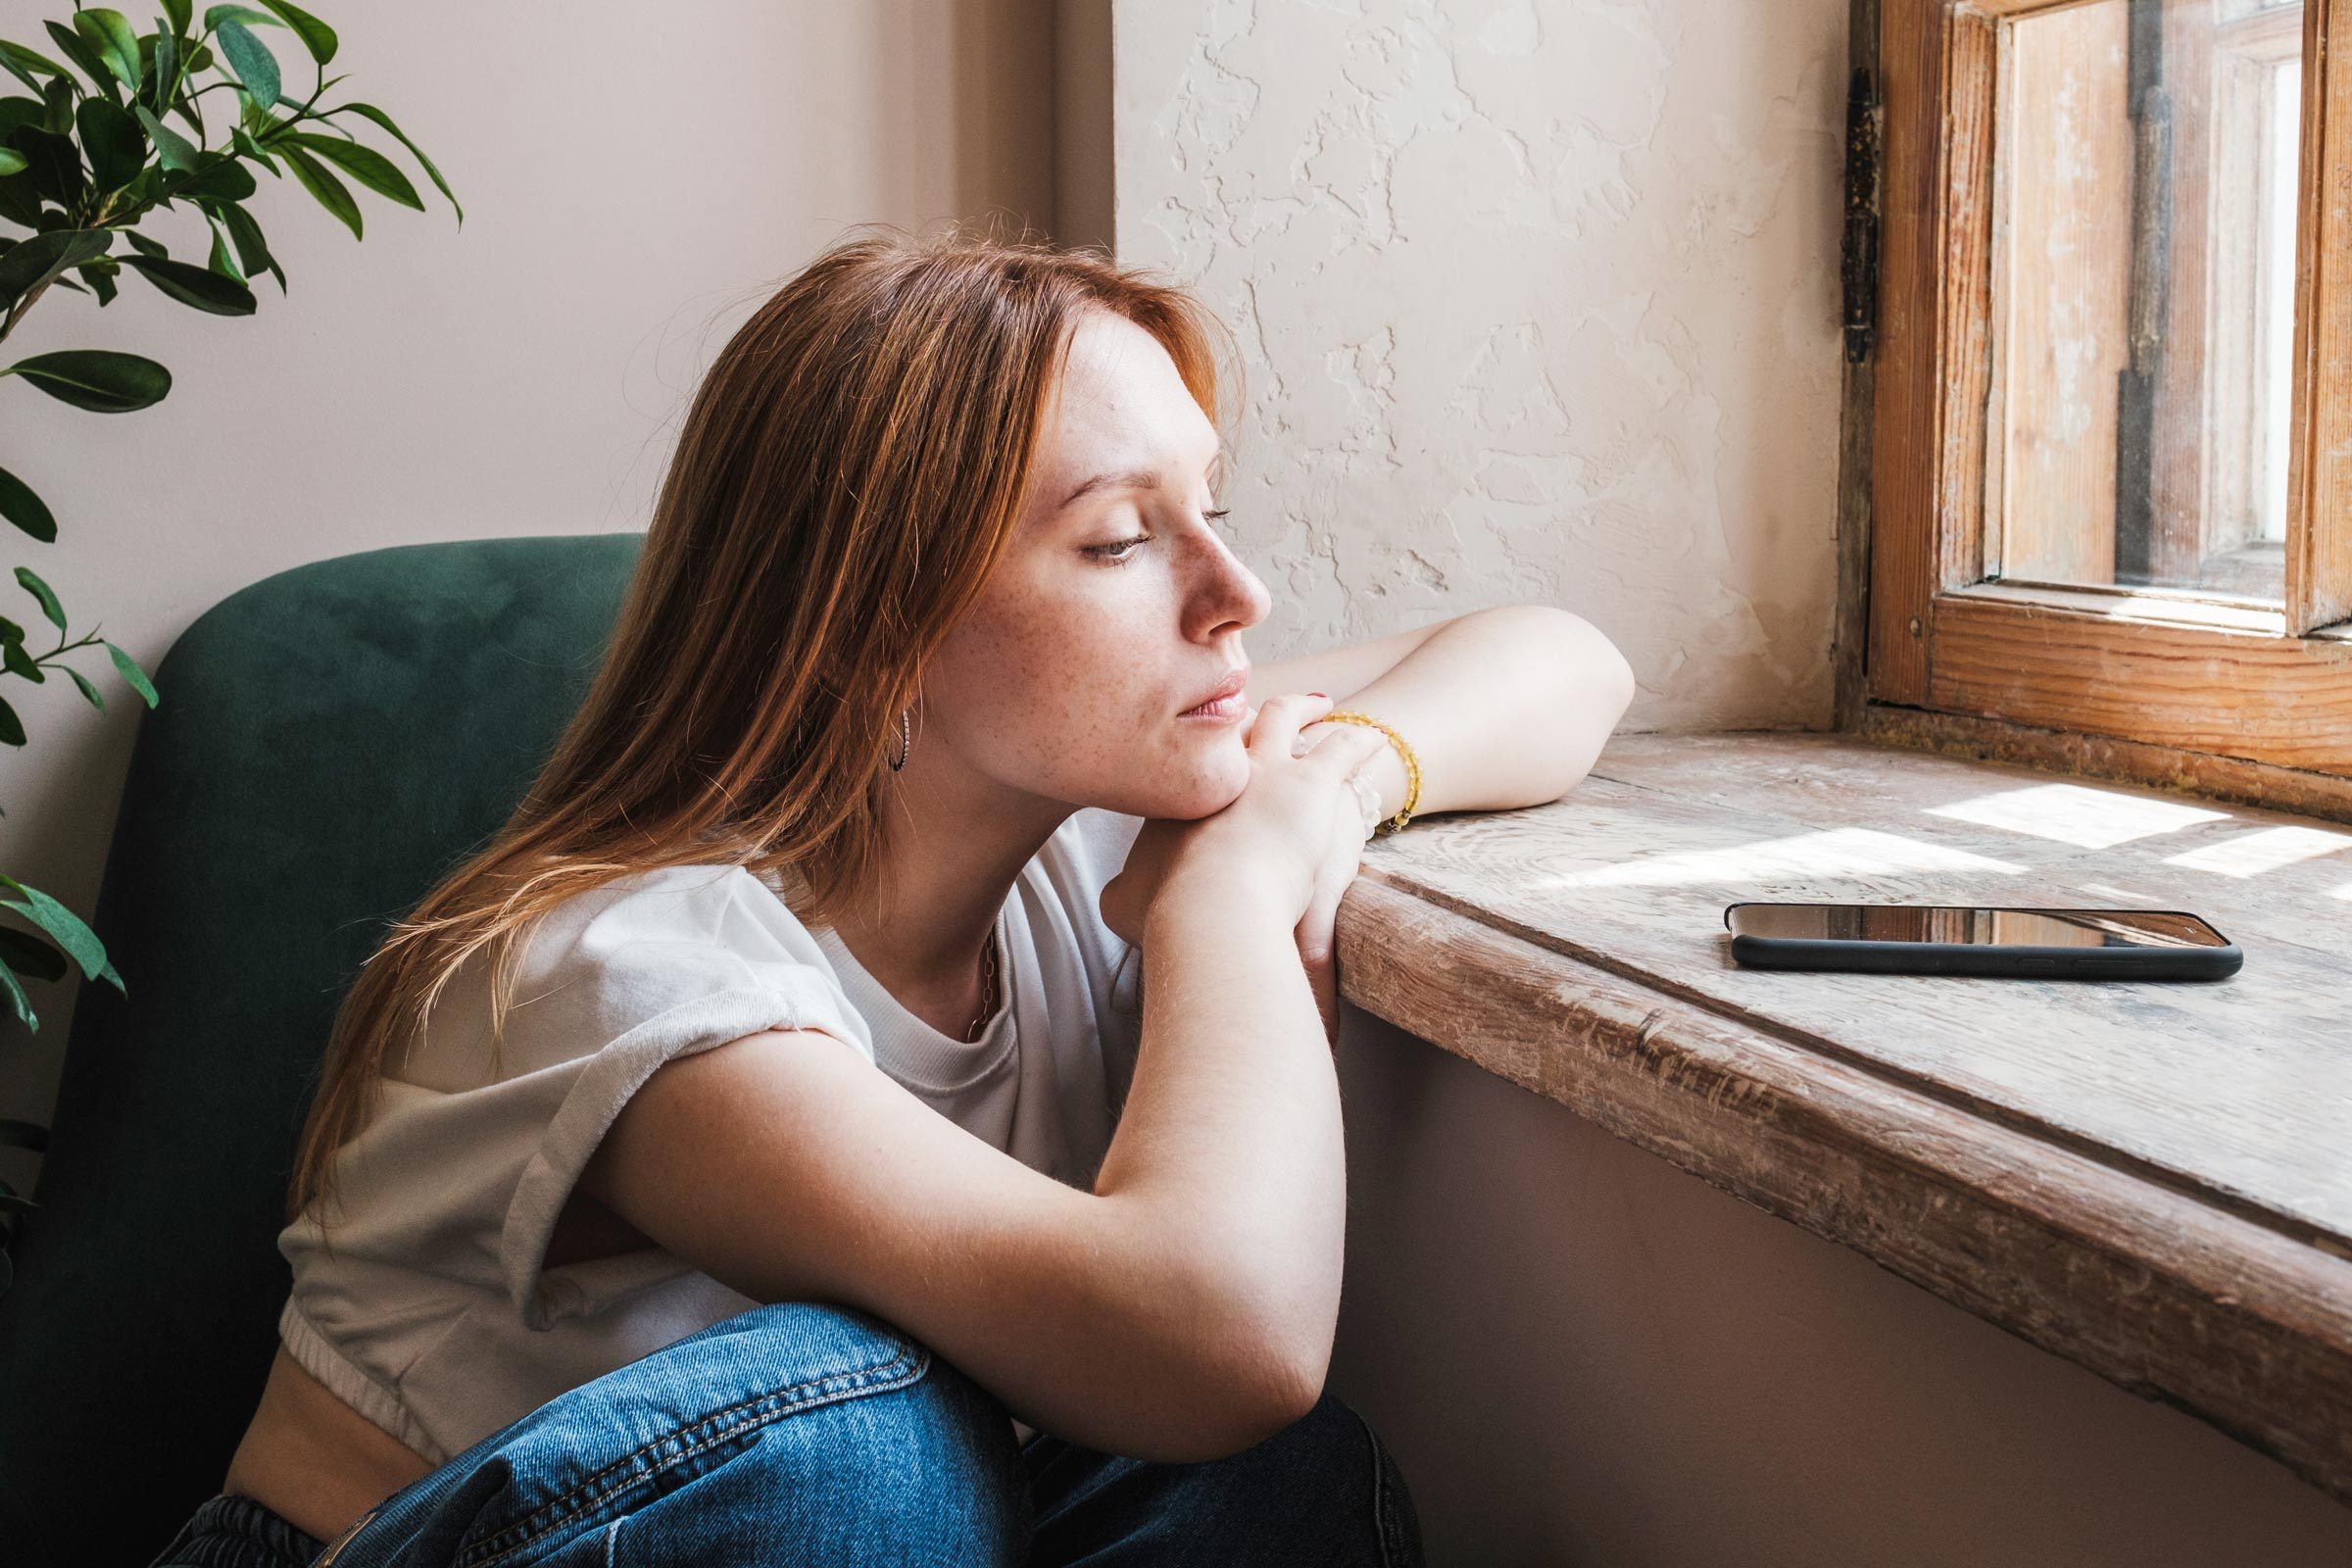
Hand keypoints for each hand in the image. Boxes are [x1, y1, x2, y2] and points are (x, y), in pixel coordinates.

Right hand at [1099, 694, 1388, 1039]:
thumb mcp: (1124, 902)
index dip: (1202, 749)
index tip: (1210, 747)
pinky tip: (1374, 738)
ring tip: (1320, 706)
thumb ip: (1120, 893)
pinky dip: (1359, 741)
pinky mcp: (1312, 783)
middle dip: (1245, 713)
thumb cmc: (1165, 911)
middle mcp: (1220, 769)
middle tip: (1259, 709)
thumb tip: (1116, 895)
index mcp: (1178, 793)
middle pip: (1232, 723)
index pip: (1191, 758)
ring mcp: (1266, 769)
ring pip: (1285, 718)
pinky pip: (1342, 750)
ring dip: (1304, 708)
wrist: (1208, 907)